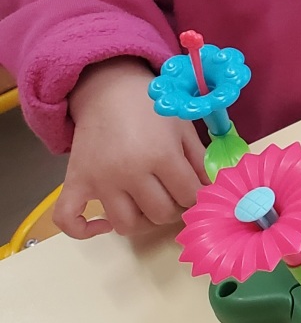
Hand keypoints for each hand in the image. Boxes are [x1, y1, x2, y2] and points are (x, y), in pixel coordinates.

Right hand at [61, 58, 206, 237]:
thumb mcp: (184, 128)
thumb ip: (200, 161)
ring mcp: (100, 181)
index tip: (196, 191)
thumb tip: (210, 190)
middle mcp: (129, 172)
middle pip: (161, 214)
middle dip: (175, 209)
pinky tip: (103, 225)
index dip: (198, 197)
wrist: (108, 91)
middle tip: (174, 196)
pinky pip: (68, 219)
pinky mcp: (74, 183)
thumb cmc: (151, 109)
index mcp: (161, 155)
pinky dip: (83, 230)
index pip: (189, 196)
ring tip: (148, 206)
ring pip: (126, 225)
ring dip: (142, 222)